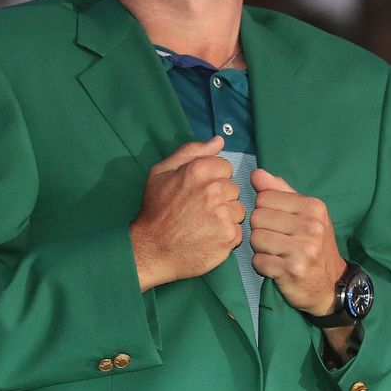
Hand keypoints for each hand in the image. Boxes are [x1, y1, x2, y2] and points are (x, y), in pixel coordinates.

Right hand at [130, 137, 242, 290]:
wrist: (152, 249)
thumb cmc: (155, 210)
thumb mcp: (161, 172)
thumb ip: (191, 152)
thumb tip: (219, 140)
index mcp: (198, 170)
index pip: (226, 167)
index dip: (213, 179)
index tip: (199, 191)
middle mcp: (213, 190)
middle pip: (234, 188)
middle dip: (221, 197)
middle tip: (200, 210)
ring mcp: (223, 214)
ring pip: (238, 209)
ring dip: (226, 216)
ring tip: (204, 224)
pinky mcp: (229, 236)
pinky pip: (239, 230)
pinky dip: (227, 235)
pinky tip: (209, 237)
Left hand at [248, 169, 345, 312]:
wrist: (331, 285)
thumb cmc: (314, 245)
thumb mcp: (305, 214)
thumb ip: (280, 192)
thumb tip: (256, 173)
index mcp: (314, 207)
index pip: (264, 197)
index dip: (264, 211)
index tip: (278, 223)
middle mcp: (311, 226)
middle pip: (257, 217)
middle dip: (261, 230)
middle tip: (277, 241)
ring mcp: (303, 249)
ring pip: (255, 239)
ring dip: (260, 249)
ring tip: (277, 254)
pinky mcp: (292, 270)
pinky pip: (258, 261)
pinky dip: (263, 266)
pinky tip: (277, 267)